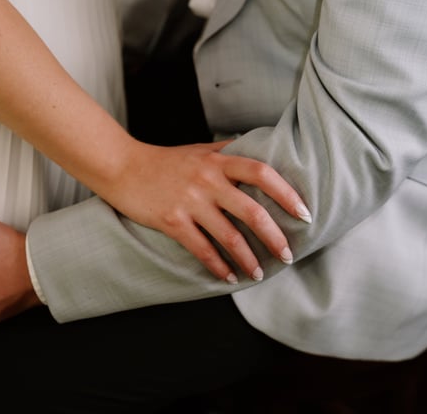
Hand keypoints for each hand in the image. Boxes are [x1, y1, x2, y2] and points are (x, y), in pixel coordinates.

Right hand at [97, 140, 310, 282]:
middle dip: (274, 237)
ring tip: (259, 273)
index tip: (304, 213)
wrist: (121, 166)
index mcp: (218, 161)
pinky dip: (218, 266)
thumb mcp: (198, 150)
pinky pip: (201, 248)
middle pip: (252, 211)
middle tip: (287, 254)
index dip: (287, 193)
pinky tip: (228, 277)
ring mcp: (189, 201)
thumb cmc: (163, 160)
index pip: (262, 173)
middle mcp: (207, 180)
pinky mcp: (171, 221)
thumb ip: (227, 152)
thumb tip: (258, 149)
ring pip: (229, 235)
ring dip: (248, 258)